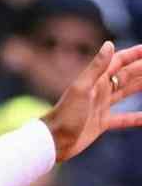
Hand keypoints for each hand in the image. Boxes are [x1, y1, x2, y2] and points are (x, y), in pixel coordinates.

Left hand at [42, 42, 141, 161]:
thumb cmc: (65, 114)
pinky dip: (136, 118)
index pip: (119, 61)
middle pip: (126, 76)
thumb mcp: (82, 89)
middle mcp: (99, 91)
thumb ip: (96, 68)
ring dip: (141, 87)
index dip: (134, 54)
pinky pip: (124, 119)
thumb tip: (109, 44)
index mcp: (95, 81)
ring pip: (126, 93)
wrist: (52, 141)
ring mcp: (100, 107)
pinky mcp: (101, 123)